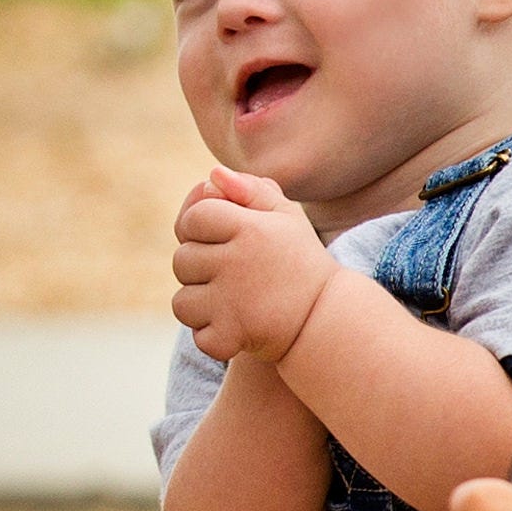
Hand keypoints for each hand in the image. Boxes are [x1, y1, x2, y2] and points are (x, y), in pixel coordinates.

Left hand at [173, 171, 339, 363]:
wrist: (329, 318)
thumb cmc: (302, 263)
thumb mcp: (287, 218)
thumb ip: (251, 191)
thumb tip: (212, 175)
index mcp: (251, 228)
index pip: (193, 218)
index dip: (201, 229)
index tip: (224, 241)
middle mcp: (238, 262)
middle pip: (182, 260)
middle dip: (200, 268)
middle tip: (234, 276)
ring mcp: (233, 301)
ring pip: (182, 301)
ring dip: (201, 305)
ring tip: (234, 302)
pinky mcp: (232, 335)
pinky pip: (198, 335)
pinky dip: (213, 335)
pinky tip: (238, 327)